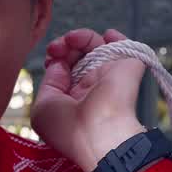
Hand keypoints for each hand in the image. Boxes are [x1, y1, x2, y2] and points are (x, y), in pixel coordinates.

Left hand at [32, 28, 146, 171]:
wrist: (100, 135)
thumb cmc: (68, 128)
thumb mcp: (43, 108)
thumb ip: (49, 83)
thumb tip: (59, 63)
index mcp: (72, 98)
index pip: (64, 69)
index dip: (56, 57)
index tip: (51, 54)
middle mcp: (91, 87)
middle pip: (78, 55)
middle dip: (65, 45)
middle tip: (58, 46)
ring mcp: (109, 77)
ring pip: (97, 47)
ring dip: (83, 37)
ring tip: (74, 39)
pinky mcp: (128, 69)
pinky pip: (125, 48)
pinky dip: (116, 38)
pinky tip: (107, 35)